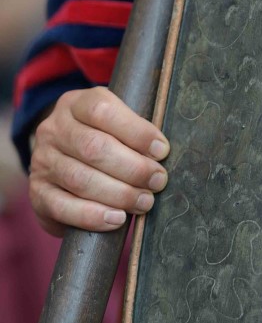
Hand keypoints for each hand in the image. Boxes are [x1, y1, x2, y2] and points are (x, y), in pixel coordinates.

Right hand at [28, 87, 169, 236]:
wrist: (60, 158)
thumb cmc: (100, 137)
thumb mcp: (113, 122)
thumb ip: (132, 130)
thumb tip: (161, 152)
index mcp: (75, 104)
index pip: (103, 111)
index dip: (136, 131)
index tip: (162, 150)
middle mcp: (54, 129)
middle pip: (94, 147)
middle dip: (133, 168)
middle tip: (158, 180)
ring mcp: (42, 161)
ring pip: (81, 179)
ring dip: (119, 194)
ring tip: (144, 201)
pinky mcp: (38, 193)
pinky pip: (63, 207)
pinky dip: (93, 215)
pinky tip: (117, 219)